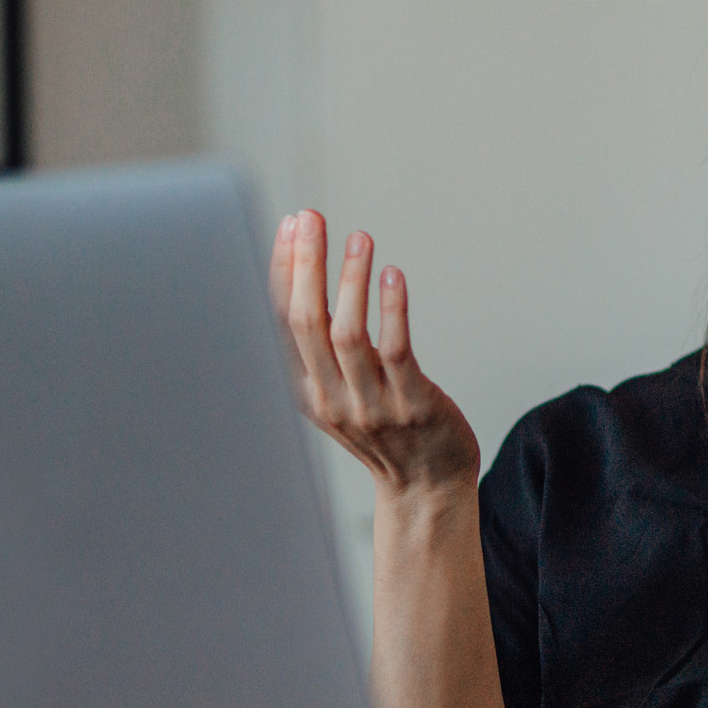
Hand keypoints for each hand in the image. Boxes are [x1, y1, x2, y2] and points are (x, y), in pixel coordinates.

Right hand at [269, 211, 479, 494]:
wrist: (426, 490)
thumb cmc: (384, 430)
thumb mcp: (336, 392)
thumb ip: (319, 346)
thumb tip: (306, 271)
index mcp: (305, 391)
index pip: (281, 322)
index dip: (284, 270)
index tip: (291, 224)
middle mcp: (330, 400)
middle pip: (305, 323)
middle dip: (305, 264)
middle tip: (312, 217)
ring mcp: (371, 405)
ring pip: (347, 335)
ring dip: (350, 280)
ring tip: (360, 238)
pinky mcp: (413, 406)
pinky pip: (396, 352)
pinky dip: (391, 310)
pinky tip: (392, 276)